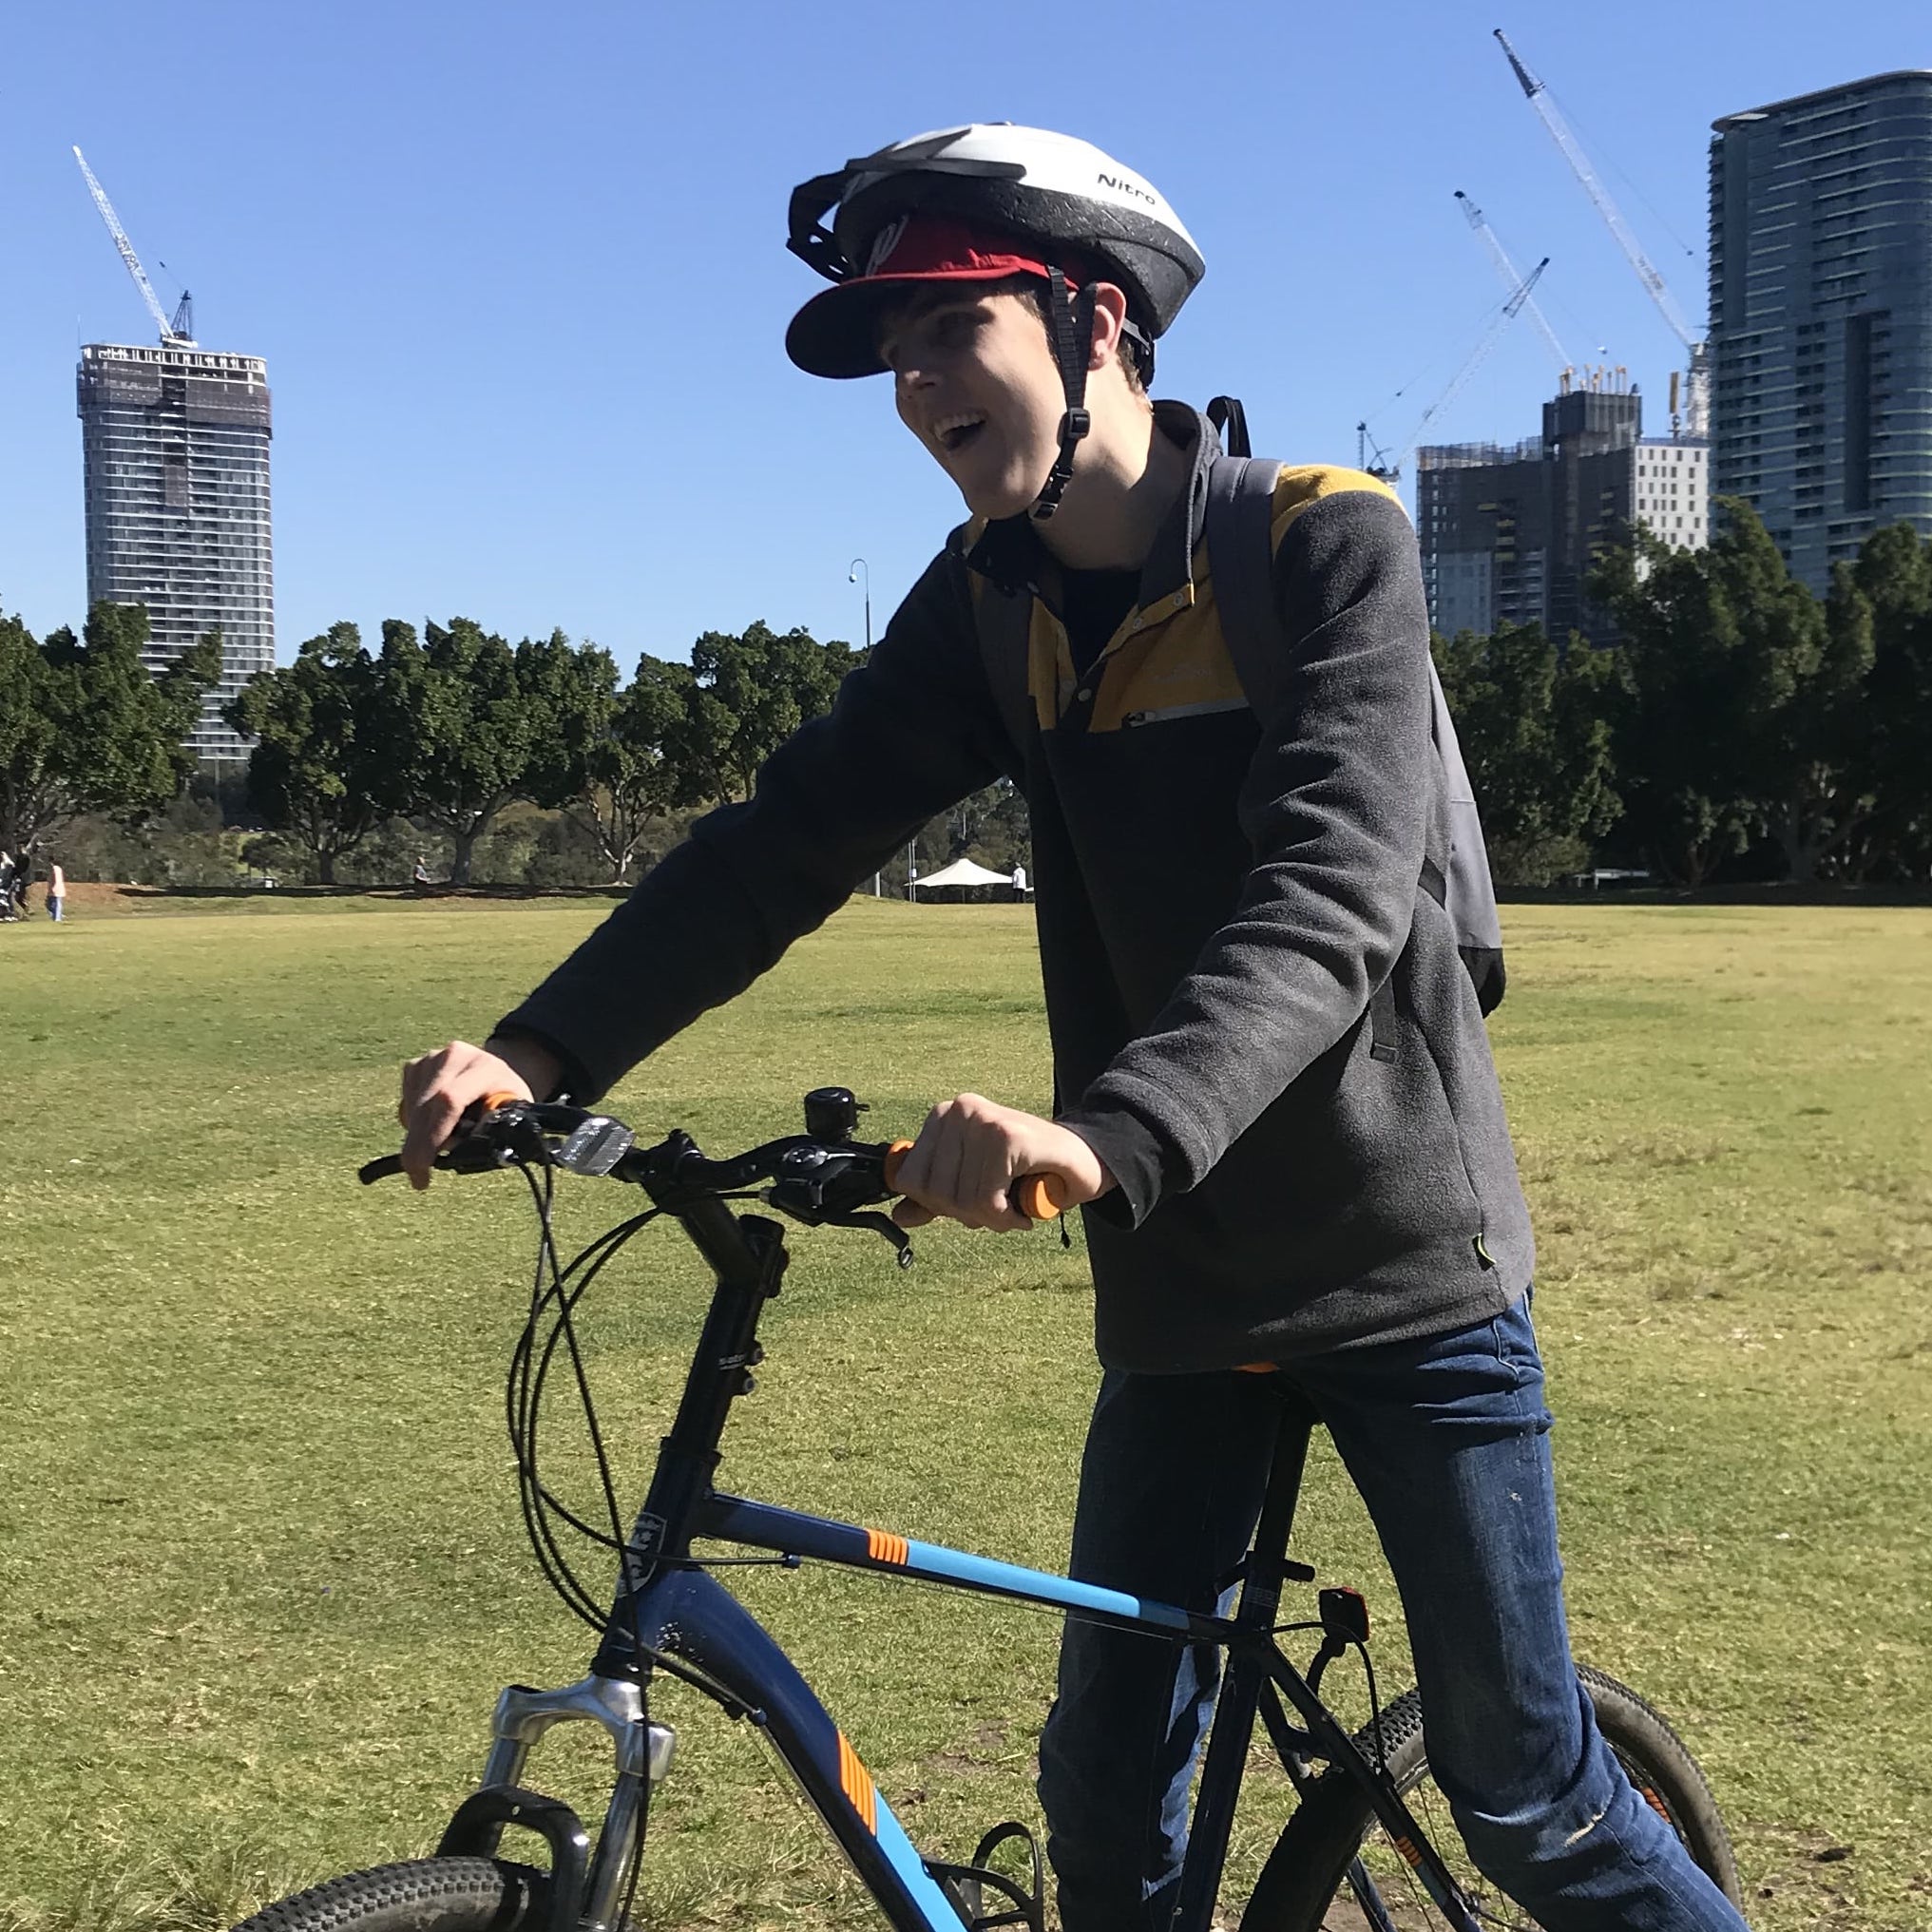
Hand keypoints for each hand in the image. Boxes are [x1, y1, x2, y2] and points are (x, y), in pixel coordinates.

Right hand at [397, 1036, 560, 1189]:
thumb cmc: (506, 1101)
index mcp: (485, 1067)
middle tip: (417, 1175)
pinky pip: (407, 1101)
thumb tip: (461, 1150)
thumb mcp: (511, 1116)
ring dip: (415, 1135)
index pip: (449, 1100)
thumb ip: (491, 1130)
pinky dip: (413, 1121)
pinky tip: (429, 1128)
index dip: (434, 1134)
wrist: (496, 1075)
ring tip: (427, 1155)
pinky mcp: (417, 1065)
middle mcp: (456, 1055)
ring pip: (413, 1105)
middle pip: (426, 1104)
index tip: (426, 1164)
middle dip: (418, 1144)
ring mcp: (433, 1057)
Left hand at [890, 1093, 1113, 1231]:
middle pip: (934, 1193)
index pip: (910, 1179)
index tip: (972, 1202)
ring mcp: (984, 1120)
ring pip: (962, 1201)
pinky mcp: (1008, 1137)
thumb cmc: (1028, 1170)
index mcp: (945, 1115)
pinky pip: (988, 1200)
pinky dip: (1007, 1218)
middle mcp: (960, 1109)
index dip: (939, 1205)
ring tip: (1014, 1207)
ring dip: (992, 1220)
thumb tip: (899, 1216)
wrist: (1085, 1159)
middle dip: (968, 1215)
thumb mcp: (974, 1183)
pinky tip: (1025, 1209)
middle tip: (1000, 1207)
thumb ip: (936, 1198)